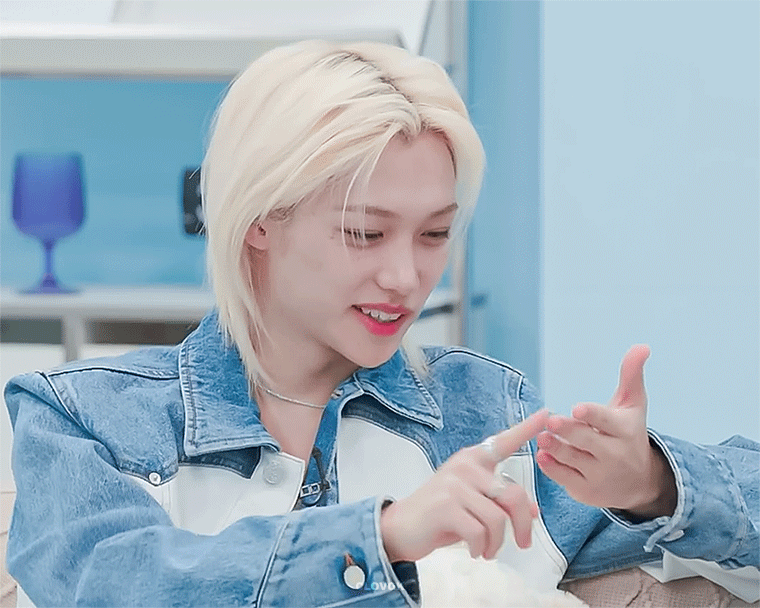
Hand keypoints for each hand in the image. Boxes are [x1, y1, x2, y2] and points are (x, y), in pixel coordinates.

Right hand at [381, 409, 548, 562]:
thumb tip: (533, 513)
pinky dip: (482, 548)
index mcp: (472, 460)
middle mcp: (465, 466)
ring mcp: (455, 485)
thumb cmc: (439, 515)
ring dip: (497, 543)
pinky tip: (475, 551)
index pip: (504, 442)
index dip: (527, 429)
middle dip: (523, 525)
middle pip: (514, 496)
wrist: (400, 528)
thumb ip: (500, 502)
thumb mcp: (473, 505)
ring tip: (488, 550)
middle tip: (523, 544)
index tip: (546, 415)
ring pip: (498, 519)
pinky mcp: (446, 506)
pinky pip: (480, 533)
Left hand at [535, 345, 675, 516]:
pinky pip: (564, 479)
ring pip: (572, 460)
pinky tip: (542, 455)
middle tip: (551, 420)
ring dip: (555, 448)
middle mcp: (614, 455)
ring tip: (542, 437)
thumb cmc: (629, 434)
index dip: (592, 415)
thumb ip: (631, 375)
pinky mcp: (586, 491)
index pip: (607, 421)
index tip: (578, 408)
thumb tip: (642, 346)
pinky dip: (552, 468)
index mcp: (624, 431)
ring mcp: (600, 475)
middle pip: (586, 441)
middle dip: (568, 431)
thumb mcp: (633, 405)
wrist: (641, 482)